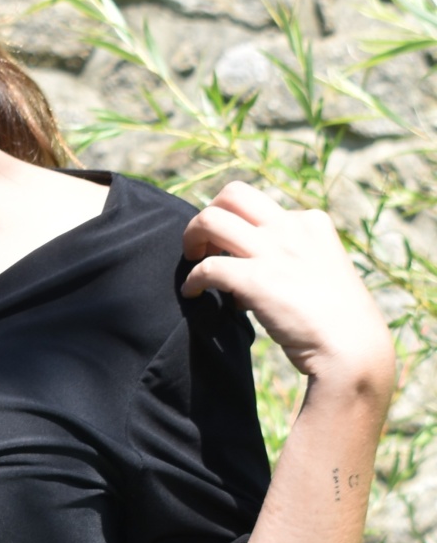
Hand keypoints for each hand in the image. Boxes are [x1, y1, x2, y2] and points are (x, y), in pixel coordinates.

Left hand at [181, 180, 394, 391]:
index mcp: (311, 223)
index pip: (260, 206)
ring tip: (192, 263)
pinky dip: (192, 280)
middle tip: (201, 246)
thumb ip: (292, 260)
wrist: (351, 348)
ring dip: (191, 239)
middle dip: (208, 215)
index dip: (241, 229)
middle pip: (232, 194)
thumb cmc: (336, 321)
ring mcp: (273, 251)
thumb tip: (253, 268)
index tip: (239, 257)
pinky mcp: (257, 279)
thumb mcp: (321, 271)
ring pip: (211, 219)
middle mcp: (290, 228)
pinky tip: (192, 294)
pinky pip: (207, 267)